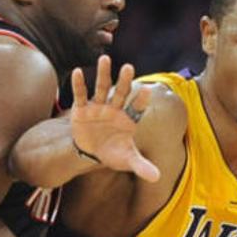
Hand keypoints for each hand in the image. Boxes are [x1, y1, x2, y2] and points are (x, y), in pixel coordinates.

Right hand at [70, 55, 159, 181]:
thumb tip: (157, 178)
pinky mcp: (82, 110)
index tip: (148, 91)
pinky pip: (81, 96)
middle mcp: (115, 110)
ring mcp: (98, 108)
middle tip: (129, 67)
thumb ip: (141, 166)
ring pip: (102, 88)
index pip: (137, 108)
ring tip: (105, 58)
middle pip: (121, 93)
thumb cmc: (114, 152)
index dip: (141, 101)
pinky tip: (78, 71)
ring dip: (103, 74)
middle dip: (124, 81)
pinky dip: (79, 85)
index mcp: (129, 119)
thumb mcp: (127, 160)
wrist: (92, 151)